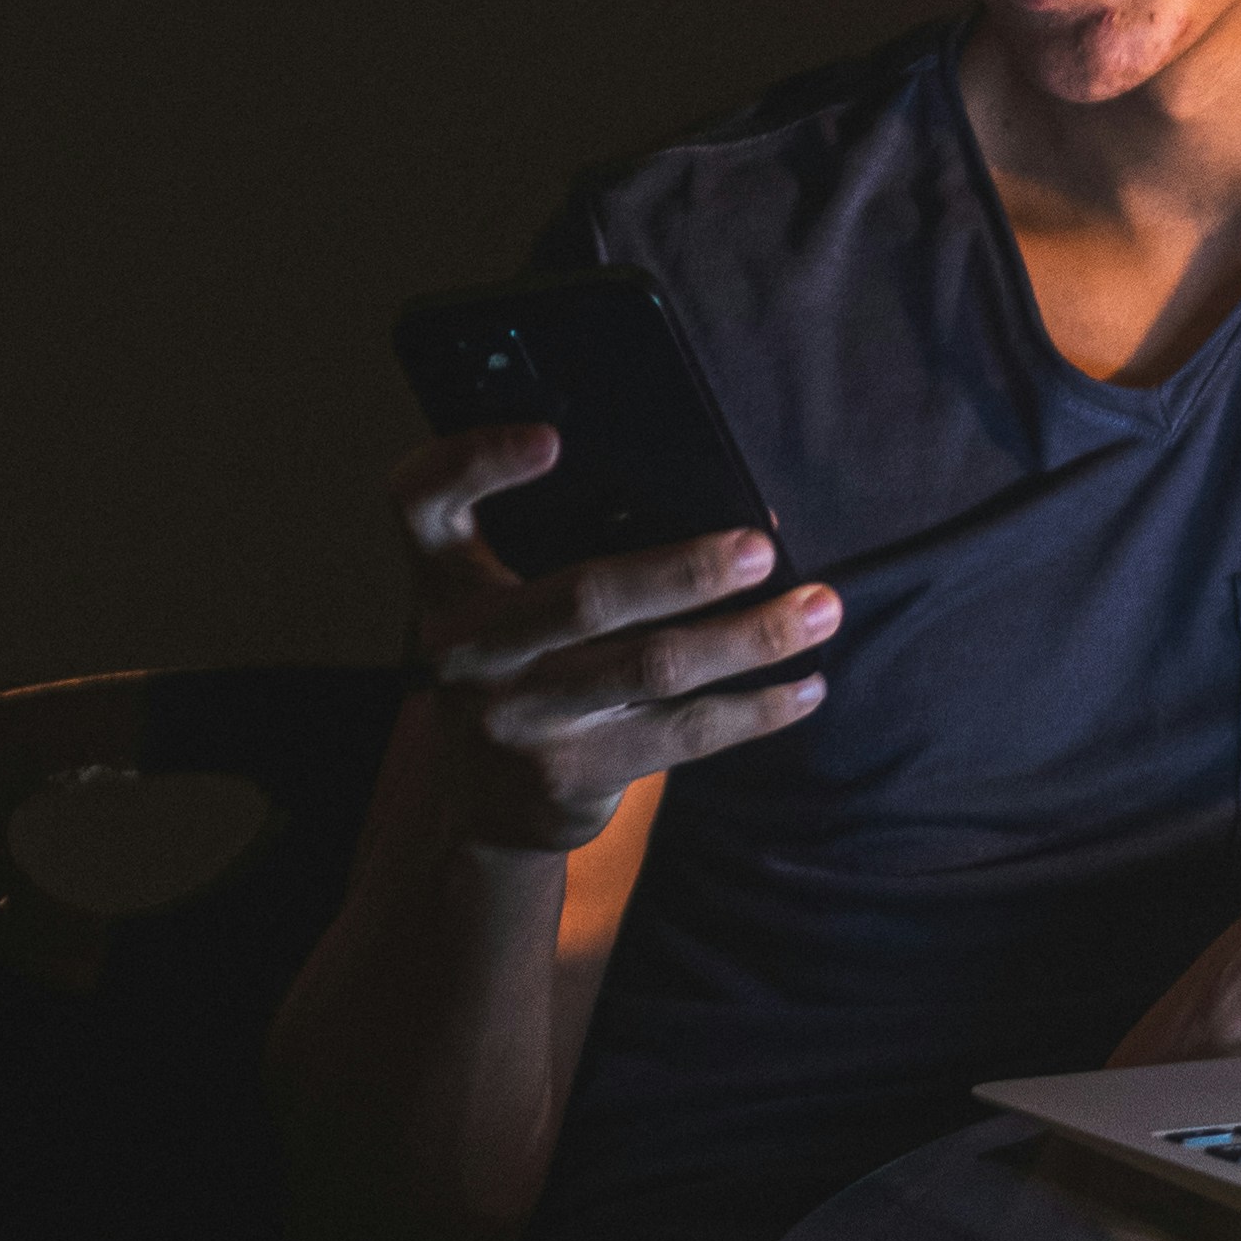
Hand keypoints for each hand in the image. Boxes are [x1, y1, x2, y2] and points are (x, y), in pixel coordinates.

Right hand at [393, 421, 840, 862]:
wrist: (484, 802)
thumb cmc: (525, 663)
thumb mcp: (509, 599)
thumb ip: (563, 545)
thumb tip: (724, 507)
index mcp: (444, 577)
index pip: (422, 500)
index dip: (474, 461)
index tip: (552, 437)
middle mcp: (463, 647)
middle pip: (584, 594)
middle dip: (687, 569)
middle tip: (763, 547)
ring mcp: (513, 718)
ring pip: (652, 666)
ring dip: (750, 636)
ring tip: (819, 608)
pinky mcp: (566, 777)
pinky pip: (681, 733)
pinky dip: (755, 709)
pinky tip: (804, 686)